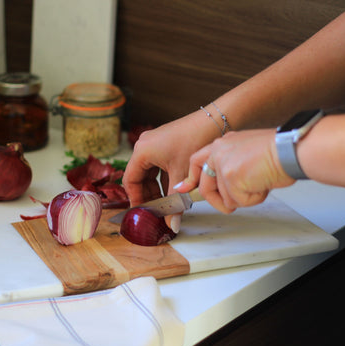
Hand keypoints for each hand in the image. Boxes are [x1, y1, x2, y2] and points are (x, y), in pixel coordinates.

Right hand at [122, 110, 220, 230]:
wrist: (214, 121)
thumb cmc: (195, 141)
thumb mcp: (181, 175)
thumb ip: (175, 202)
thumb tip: (171, 224)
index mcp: (142, 151)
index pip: (130, 181)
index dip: (136, 200)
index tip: (142, 214)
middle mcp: (144, 146)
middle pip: (139, 178)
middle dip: (148, 196)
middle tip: (156, 212)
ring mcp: (155, 144)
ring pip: (150, 174)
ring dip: (157, 189)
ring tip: (167, 204)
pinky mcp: (165, 144)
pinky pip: (159, 166)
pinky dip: (164, 180)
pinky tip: (175, 192)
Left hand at [175, 129, 295, 212]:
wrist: (290, 150)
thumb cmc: (279, 151)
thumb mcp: (249, 152)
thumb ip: (232, 165)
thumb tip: (228, 187)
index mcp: (223, 143)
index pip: (197, 161)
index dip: (191, 178)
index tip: (183, 189)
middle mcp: (218, 152)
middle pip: (206, 187)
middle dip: (219, 201)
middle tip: (233, 203)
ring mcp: (222, 165)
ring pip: (226, 198)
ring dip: (246, 197)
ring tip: (261, 181)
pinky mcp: (230, 178)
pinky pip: (238, 202)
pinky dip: (254, 198)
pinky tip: (263, 184)